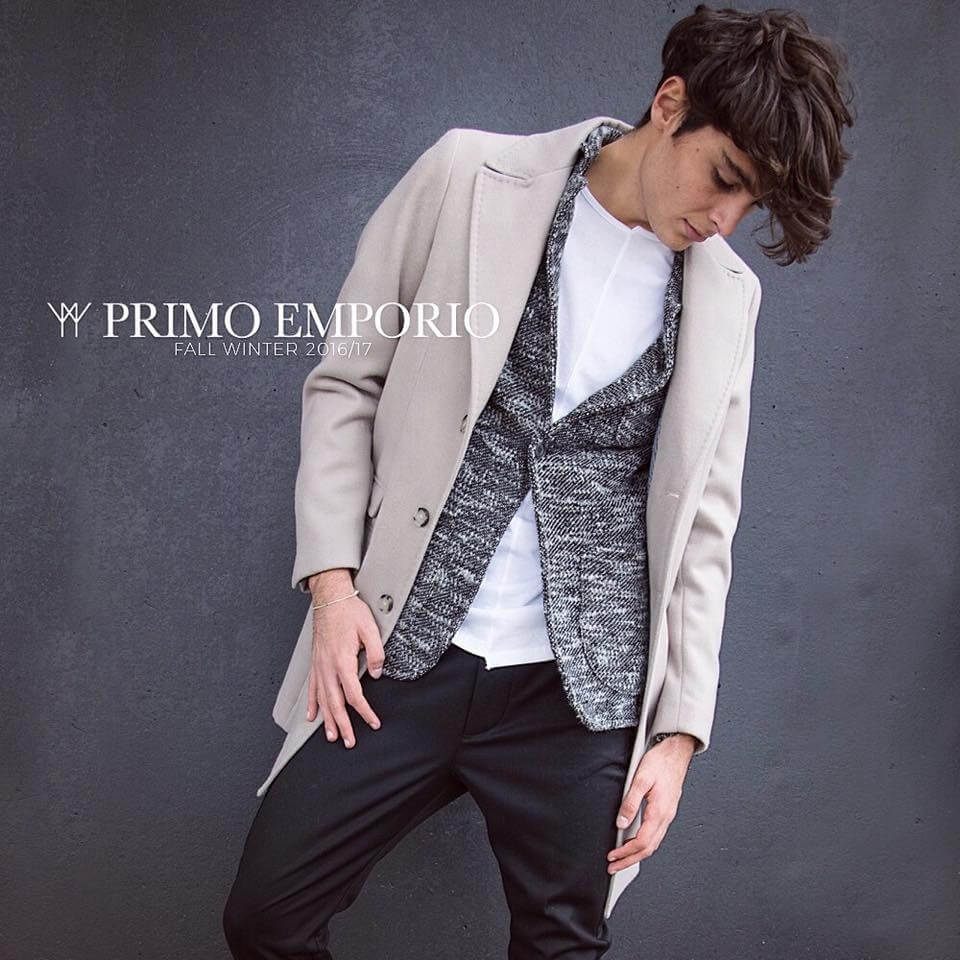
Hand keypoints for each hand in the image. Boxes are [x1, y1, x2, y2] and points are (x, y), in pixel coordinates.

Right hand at [306, 570, 385, 747]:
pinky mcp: (315, 662)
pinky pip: (311, 688)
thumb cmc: (350, 611)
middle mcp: (328, 667)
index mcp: (343, 661)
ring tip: (331, 736)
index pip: (354, 695)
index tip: (373, 723)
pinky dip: (311, 704)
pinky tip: (311, 716)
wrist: (330, 597)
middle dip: (343, 725)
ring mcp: (319, 666)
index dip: (364, 712)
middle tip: (349, 742)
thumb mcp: (371, 629)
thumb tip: (376, 674)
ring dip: (327, 720)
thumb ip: (376, 654)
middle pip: (335, 703)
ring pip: (322, 699)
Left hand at [606, 733, 696, 872]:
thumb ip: (630, 802)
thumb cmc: (661, 761)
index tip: (612, 857)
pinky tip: (635, 842)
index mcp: (659, 812)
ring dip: (636, 854)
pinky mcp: (667, 810)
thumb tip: (621, 822)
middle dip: (630, 860)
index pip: (642, 842)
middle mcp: (666, 817)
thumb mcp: (641, 779)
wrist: (677, 751)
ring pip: (653, 843)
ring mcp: (668, 814)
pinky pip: (656, 834)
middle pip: (648, 848)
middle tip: (614, 867)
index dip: (626, 853)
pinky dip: (644, 844)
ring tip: (622, 858)